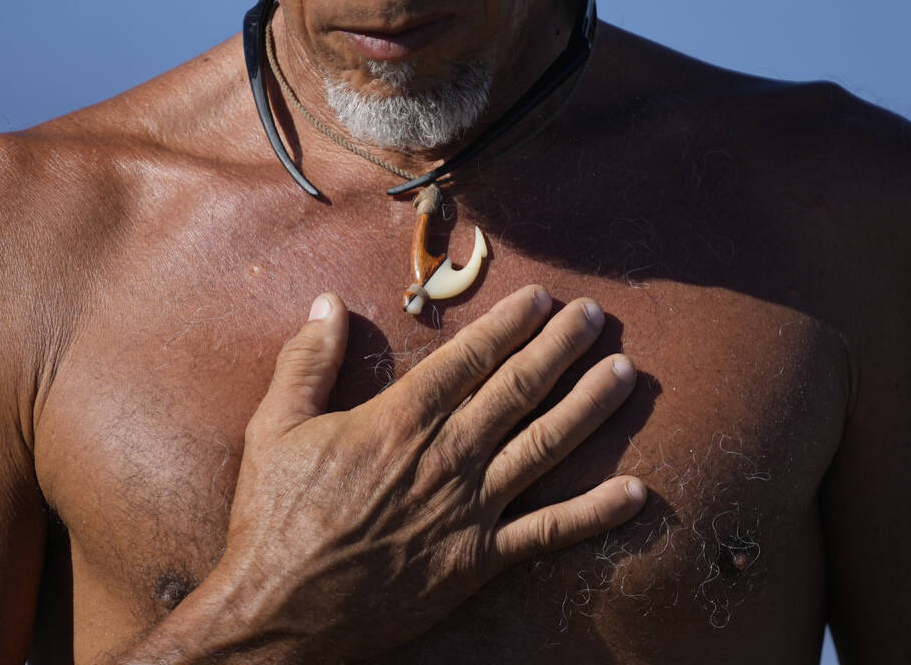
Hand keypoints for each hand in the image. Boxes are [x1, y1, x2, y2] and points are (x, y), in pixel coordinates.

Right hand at [205, 285, 644, 661]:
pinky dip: (595, 514)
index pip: (469, 359)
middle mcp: (446, 458)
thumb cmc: (275, 518)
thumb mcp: (275, 427)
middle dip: (561, 348)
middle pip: (518, 390)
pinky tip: (636, 492)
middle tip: (596, 317)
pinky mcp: (477, 562)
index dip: (509, 324)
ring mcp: (469, 511)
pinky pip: (548, 534)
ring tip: (624, 373)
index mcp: (400, 421)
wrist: (280, 612)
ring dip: (588, 407)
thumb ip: (308, 361)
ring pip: (544, 448)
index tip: (541, 298)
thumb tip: (329, 302)